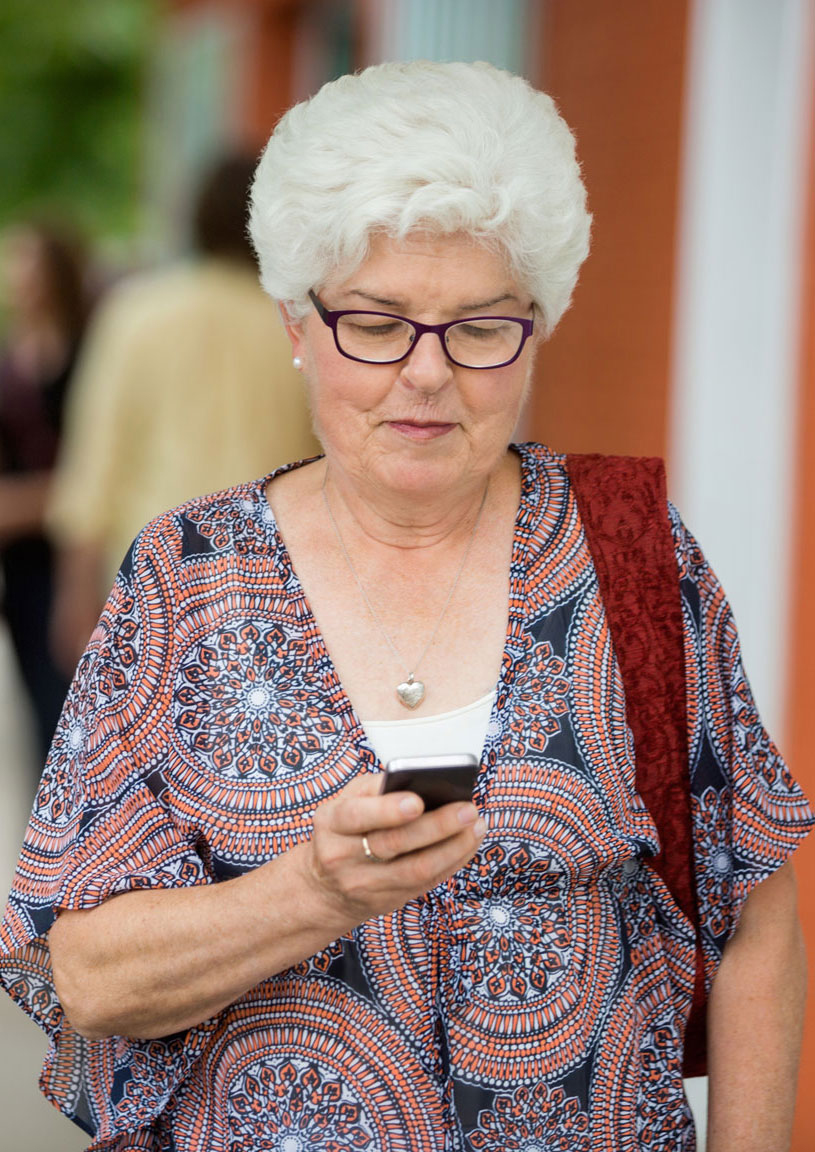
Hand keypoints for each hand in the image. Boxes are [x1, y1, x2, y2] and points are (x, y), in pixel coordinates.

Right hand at [301, 772, 486, 922]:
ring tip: (477, 824)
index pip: (356, 816)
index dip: (388, 810)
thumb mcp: (345, 801)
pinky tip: (469, 841)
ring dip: (453, 847)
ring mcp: (366, 884)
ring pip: (416, 869)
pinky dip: (453, 861)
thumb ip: (378, 788)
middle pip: (393, 844)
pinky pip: (427, 882)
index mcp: (331, 823)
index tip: (418, 801)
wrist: (325, 887)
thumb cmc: (344, 829)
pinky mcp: (389, 901)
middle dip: (435, 826)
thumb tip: (423, 779)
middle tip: (467, 808)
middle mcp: (343, 857)